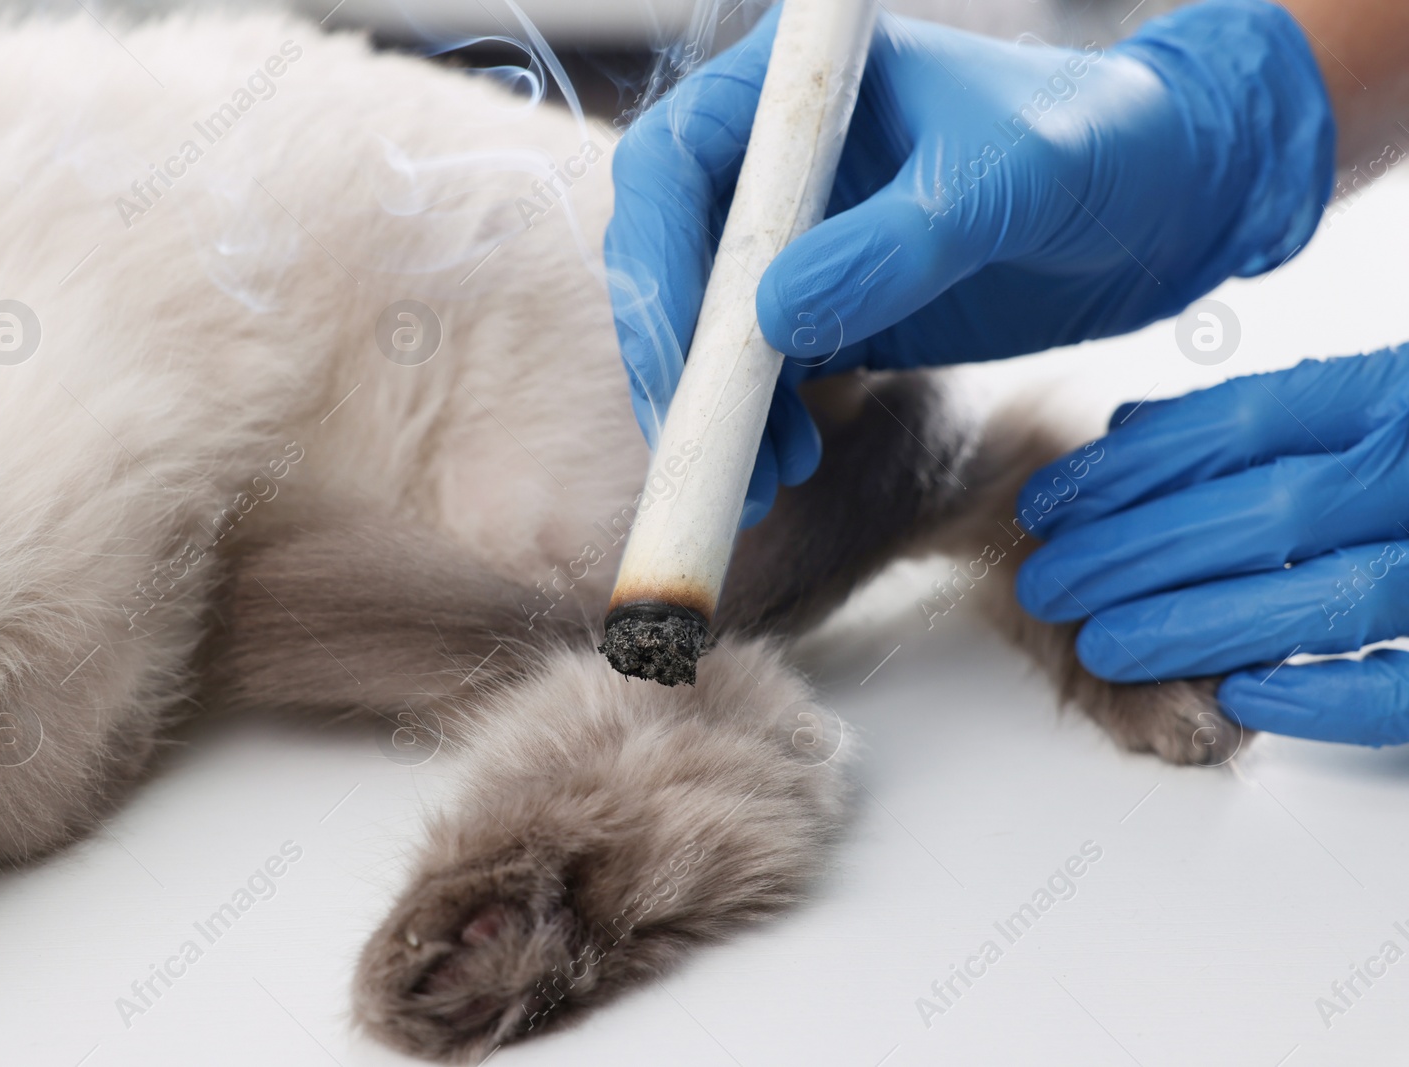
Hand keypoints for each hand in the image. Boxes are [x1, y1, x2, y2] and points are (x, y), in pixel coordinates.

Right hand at [605, 0, 1333, 523]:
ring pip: (707, 328)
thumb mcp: (1001, 184)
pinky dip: (759, 424)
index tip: (678, 358)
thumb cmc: (1098, 146)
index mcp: (796, 89)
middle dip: (675, 356)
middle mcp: (779, 162)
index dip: (655, 262)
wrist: (1170, 201)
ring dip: (713, 409)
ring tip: (754, 483)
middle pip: (670, 258)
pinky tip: (784, 468)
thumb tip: (770, 319)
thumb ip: (893, 245)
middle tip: (699, 445)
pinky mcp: (831, 306)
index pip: (672, 165)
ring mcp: (800, 240)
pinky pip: (763, 371)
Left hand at [1017, 348, 1408, 745]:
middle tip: (1051, 586)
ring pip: (1328, 596)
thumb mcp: (1369, 400)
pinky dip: (1330, 696)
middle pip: (1265, 511)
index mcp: (1394, 393)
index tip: (1048, 504)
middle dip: (1137, 554)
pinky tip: (1242, 700)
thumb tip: (1130, 429)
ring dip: (1201, 625)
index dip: (1131, 468)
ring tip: (1104, 646)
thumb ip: (1270, 413)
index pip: (1242, 422)